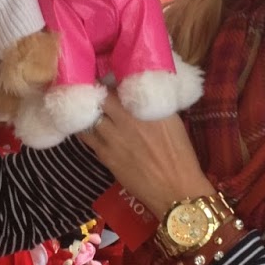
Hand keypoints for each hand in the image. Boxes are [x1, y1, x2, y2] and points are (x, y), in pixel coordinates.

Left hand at [79, 92, 212, 219]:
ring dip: (87, 110)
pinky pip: (86, 136)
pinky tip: (84, 126)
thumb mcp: (173, 121)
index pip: (121, 83)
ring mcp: (113, 137)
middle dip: (95, 92)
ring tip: (85, 107)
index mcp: (148, 106)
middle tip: (93, 91)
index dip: (111, 79)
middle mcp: (128, 117)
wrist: (175, 188)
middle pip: (100, 96)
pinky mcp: (104, 154)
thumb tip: (139, 93)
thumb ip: (154, 104)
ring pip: (88, 116)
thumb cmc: (181, 155)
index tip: (108, 77)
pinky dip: (83, 129)